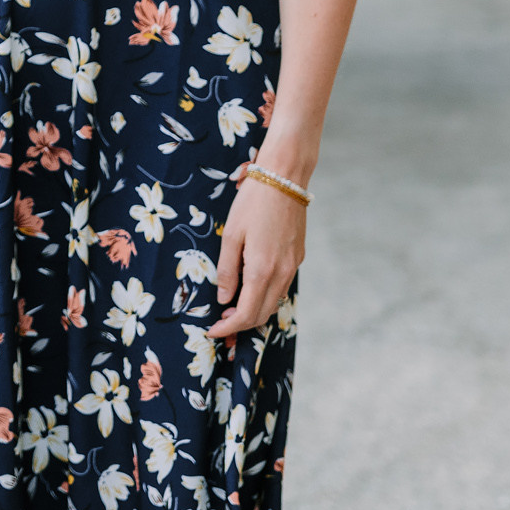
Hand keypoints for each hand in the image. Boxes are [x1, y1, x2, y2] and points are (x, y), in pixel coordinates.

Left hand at [209, 170, 307, 338]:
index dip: (228, 328)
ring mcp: (293, 266)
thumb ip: (227, 270)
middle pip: (262, 314)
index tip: (212, 331)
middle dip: (240, 324)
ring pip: (273, 302)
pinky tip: (250, 286)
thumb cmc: (252, 203)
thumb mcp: (231, 235)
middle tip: (219, 320)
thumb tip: (223, 298)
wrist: (285, 179)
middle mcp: (281, 273)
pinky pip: (281, 286)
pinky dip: (265, 295)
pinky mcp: (298, 258)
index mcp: (262, 270)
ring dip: (253, 310)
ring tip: (231, 305)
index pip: (246, 314)